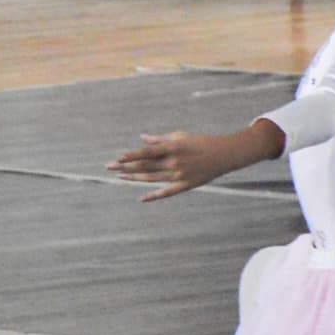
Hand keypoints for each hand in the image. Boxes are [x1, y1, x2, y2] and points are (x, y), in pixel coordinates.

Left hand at [108, 131, 230, 201]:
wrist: (225, 155)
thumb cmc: (202, 142)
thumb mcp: (181, 136)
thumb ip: (160, 139)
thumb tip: (142, 139)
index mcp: (172, 148)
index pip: (146, 152)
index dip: (131, 155)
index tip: (117, 158)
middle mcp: (174, 162)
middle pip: (145, 166)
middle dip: (125, 166)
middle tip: (109, 167)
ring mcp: (179, 175)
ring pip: (151, 178)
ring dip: (134, 178)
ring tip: (120, 177)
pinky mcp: (185, 185)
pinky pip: (167, 192)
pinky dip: (154, 196)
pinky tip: (142, 198)